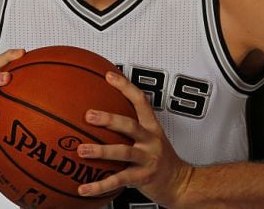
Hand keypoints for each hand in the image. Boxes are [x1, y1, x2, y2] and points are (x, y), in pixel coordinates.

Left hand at [76, 71, 193, 206]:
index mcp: (151, 127)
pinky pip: (118, 180)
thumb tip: (102, 113)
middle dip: (109, 119)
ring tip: (82, 150)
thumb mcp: (151, 138)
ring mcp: (147, 159)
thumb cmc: (161, 159)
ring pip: (123, 152)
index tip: (109, 76)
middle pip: (130, 126)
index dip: (126, 87)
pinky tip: (83, 188)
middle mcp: (150, 141)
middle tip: (89, 115)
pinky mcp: (142, 178)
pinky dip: (99, 185)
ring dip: (101, 151)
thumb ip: (130, 127)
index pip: (140, 101)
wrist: (181, 183)